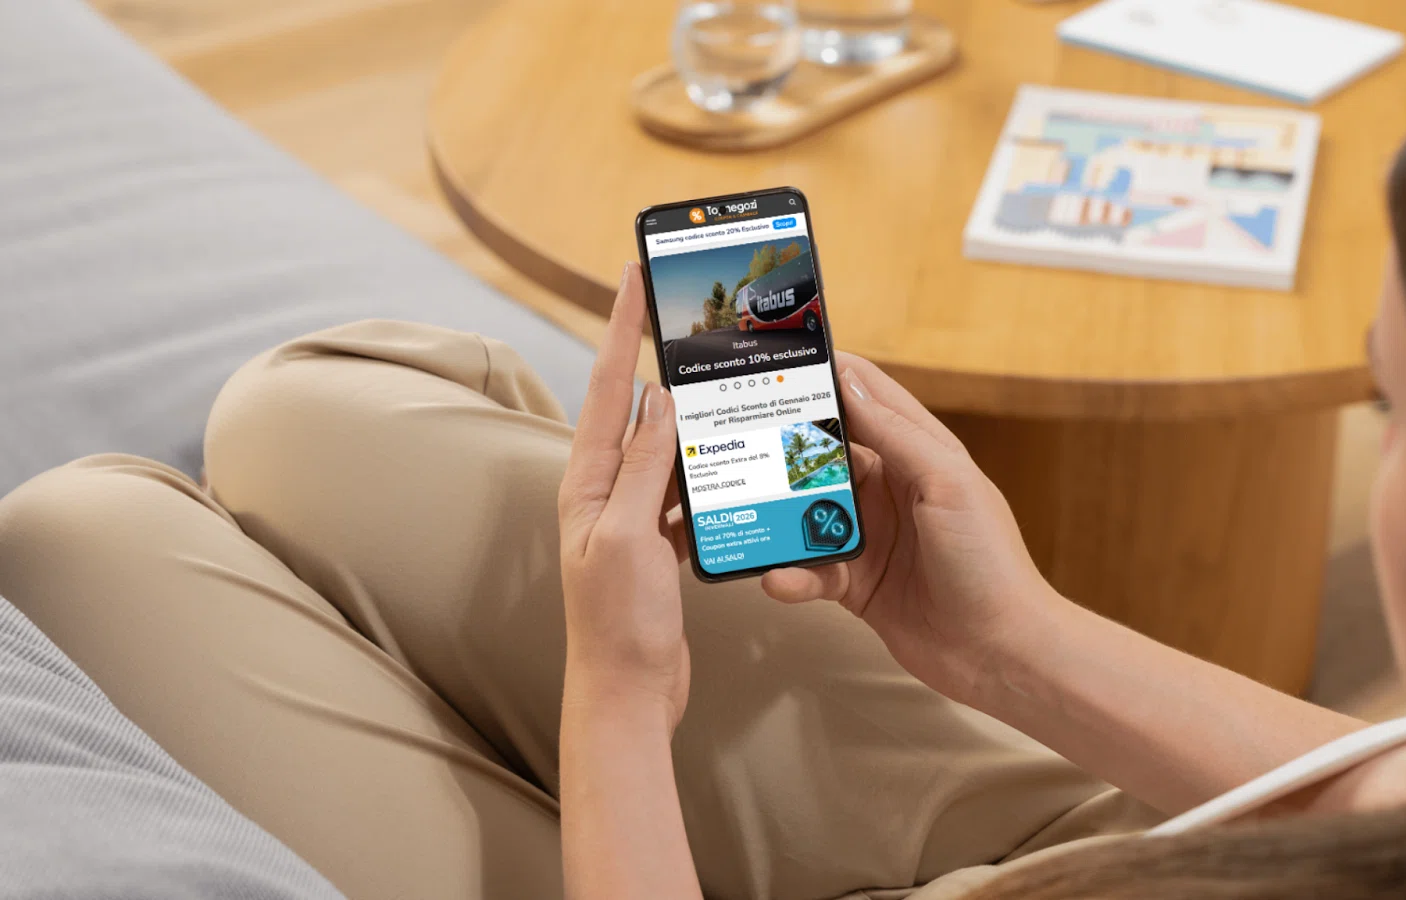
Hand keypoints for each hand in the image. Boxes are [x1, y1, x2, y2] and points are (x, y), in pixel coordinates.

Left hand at [558, 263, 688, 725]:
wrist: (627, 694)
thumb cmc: (617, 625)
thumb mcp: (629, 537)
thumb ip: (644, 466)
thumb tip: (659, 398)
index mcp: (585, 483)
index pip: (605, 386)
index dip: (619, 327)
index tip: (633, 275)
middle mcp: (601, 492)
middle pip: (632, 407)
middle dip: (654, 356)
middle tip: (680, 311)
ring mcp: (627, 518)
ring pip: (662, 447)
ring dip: (687, 413)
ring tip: (717, 377)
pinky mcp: (652, 543)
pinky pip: (680, 488)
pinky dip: (704, 466)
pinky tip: (730, 457)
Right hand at [761, 355, 1056, 705]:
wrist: (1000, 653)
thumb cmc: (988, 563)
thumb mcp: (946, 483)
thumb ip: (895, 433)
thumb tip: (848, 381)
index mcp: (919, 453)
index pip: (866, 396)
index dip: (828, 373)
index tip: (779, 359)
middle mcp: (891, 488)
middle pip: (825, 452)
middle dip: (783, 444)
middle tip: (736, 433)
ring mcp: (871, 536)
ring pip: (807, 511)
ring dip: (778, 515)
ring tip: (745, 511)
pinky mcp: (856, 583)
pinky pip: (811, 569)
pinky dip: (792, 573)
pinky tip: (779, 578)